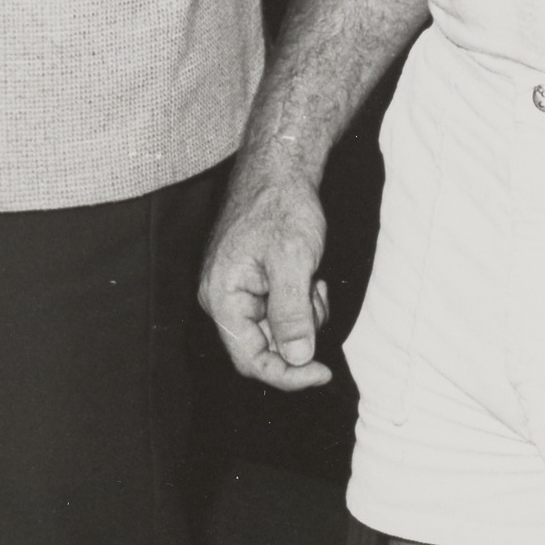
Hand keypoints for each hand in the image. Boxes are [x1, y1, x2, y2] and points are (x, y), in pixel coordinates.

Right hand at [199, 167, 333, 390]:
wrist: (279, 169)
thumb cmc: (280, 206)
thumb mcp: (293, 261)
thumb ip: (292, 314)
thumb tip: (298, 358)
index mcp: (222, 296)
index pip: (250, 360)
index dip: (288, 374)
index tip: (322, 372)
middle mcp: (223, 298)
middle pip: (263, 347)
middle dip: (298, 335)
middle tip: (317, 300)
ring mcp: (236, 290)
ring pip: (275, 330)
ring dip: (303, 317)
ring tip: (312, 280)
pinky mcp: (251, 282)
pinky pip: (278, 311)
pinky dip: (299, 302)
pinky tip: (307, 275)